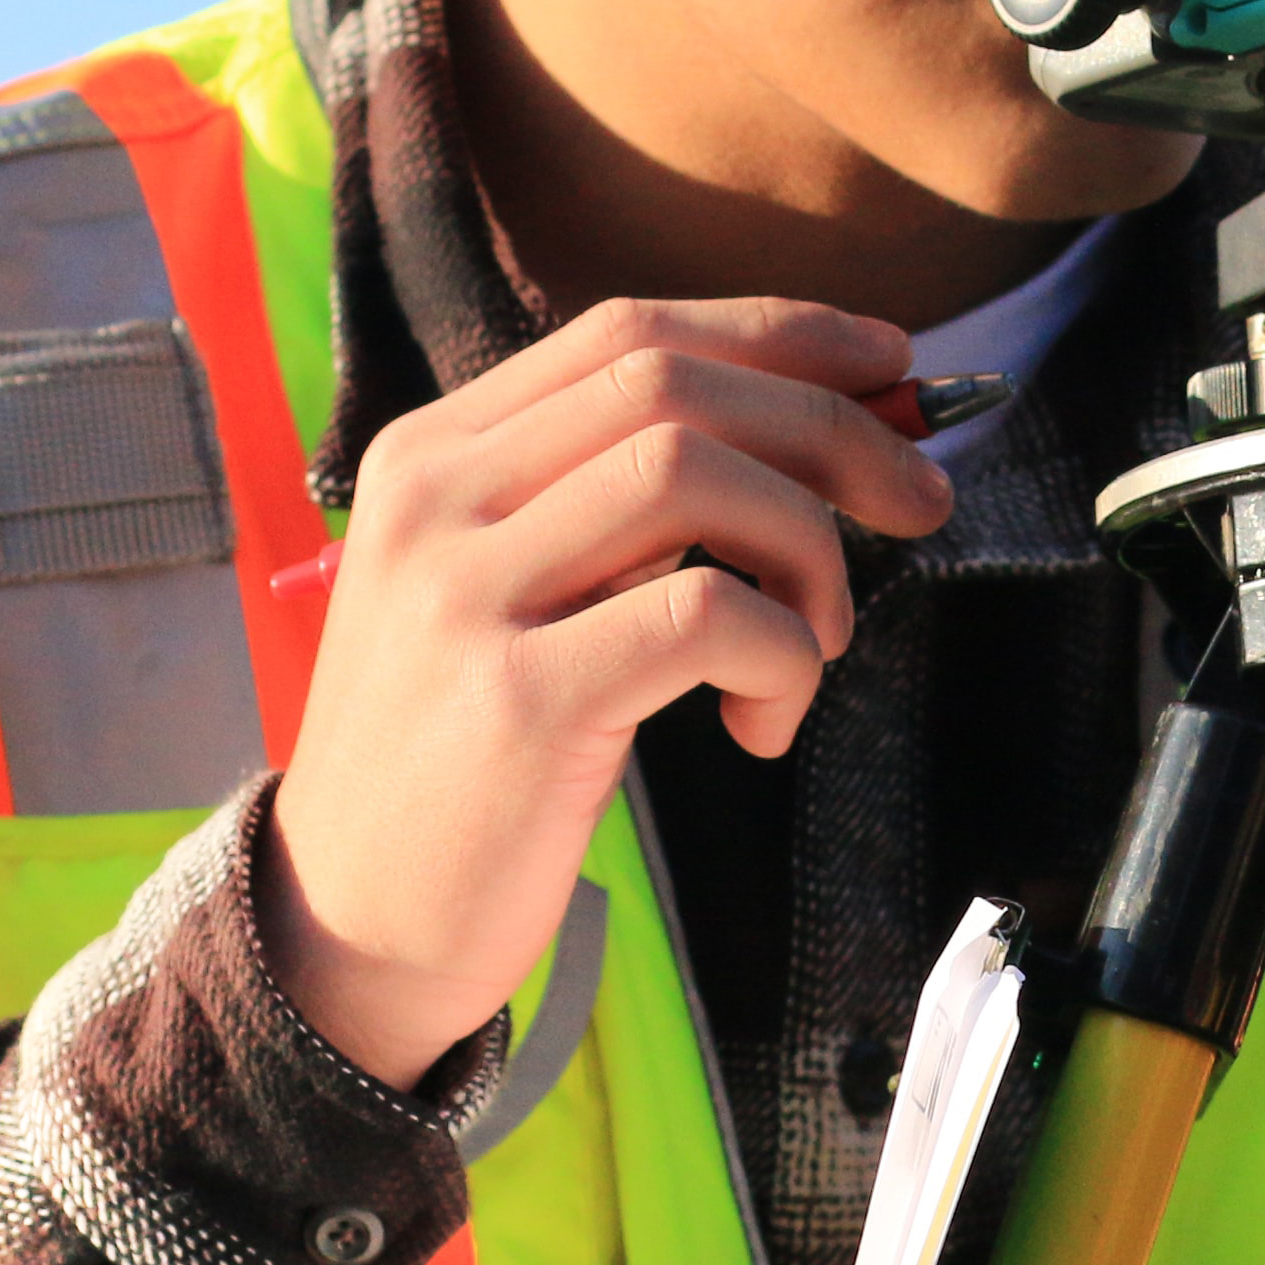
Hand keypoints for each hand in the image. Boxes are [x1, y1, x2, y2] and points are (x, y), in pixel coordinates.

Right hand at [261, 297, 953, 1089]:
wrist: (342, 931)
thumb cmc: (468, 765)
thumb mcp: (520, 595)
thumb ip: (628, 509)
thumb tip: (832, 430)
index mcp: (434, 453)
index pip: (629, 333)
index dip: (781, 335)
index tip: (890, 363)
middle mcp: (436, 497)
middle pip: (673, 383)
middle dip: (832, 425)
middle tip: (922, 498)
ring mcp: (465, 593)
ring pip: (694, 473)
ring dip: (808, 549)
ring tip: (815, 643)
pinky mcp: (516, 698)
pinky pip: (706, 614)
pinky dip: (781, 655)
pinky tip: (762, 724)